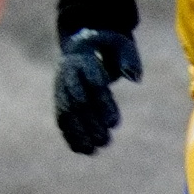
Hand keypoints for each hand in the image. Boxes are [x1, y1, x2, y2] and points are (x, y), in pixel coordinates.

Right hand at [54, 28, 141, 155]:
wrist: (81, 42)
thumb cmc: (106, 44)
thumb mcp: (120, 43)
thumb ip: (128, 59)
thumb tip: (134, 78)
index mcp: (83, 60)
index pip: (92, 84)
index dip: (103, 104)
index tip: (114, 122)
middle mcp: (67, 74)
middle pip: (77, 102)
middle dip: (91, 123)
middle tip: (106, 141)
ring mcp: (60, 87)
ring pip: (66, 113)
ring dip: (79, 133)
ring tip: (94, 150)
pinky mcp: (59, 98)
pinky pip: (61, 118)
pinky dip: (70, 134)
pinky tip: (82, 149)